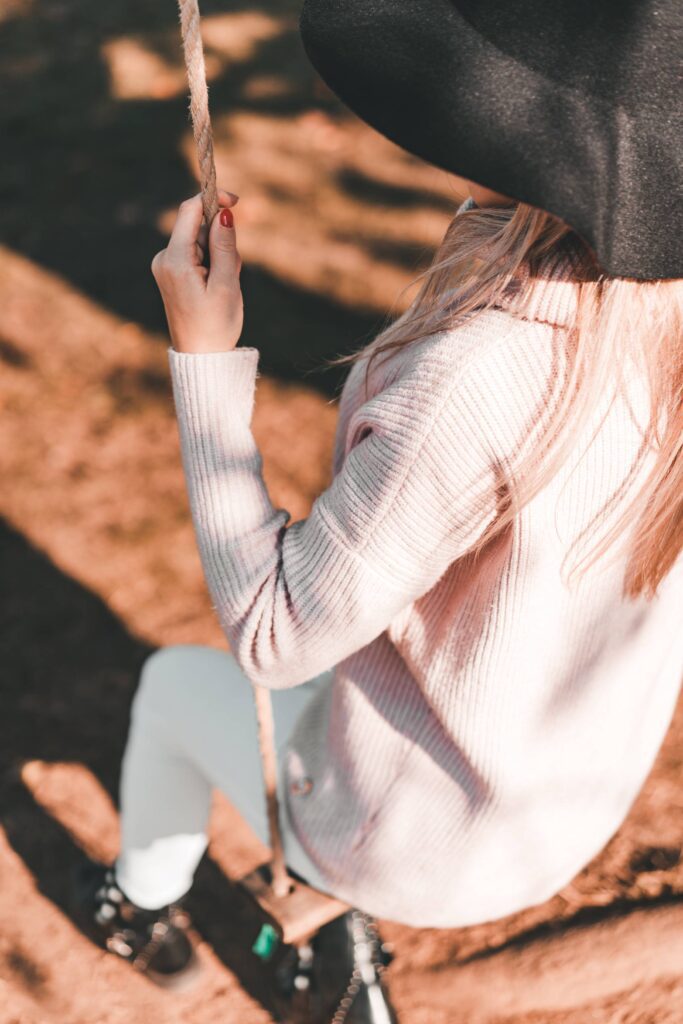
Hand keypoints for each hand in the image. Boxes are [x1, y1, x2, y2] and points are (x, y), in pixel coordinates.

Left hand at [151, 188, 242, 353]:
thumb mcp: (227, 284)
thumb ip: (225, 246)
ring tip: (224, 286)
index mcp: (175, 260)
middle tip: (232, 271)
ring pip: (199, 242)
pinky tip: (216, 288)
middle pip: (197, 227)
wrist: (201, 357)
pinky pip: (195, 256)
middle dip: (221, 239)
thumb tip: (225, 212)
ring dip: (219, 255)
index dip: (212, 199)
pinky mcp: (171, 274)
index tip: (236, 202)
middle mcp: (164, 259)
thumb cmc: (215, 325)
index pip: (190, 211)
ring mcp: (165, 267)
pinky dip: (211, 264)